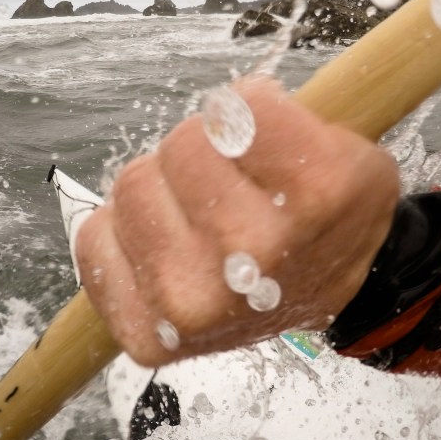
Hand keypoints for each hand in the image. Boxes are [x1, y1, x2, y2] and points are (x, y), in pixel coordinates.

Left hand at [76, 76, 398, 365]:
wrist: (331, 297)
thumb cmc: (329, 217)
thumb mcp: (346, 147)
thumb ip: (282, 115)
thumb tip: (215, 110)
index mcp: (315, 194)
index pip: (239, 107)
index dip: (248, 113)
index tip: (261, 140)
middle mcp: (254, 252)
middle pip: (179, 145)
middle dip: (201, 150)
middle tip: (229, 182)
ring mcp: (194, 300)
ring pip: (132, 185)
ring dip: (160, 187)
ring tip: (198, 214)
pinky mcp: (149, 332)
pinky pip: (94, 239)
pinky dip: (123, 231)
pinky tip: (166, 245)